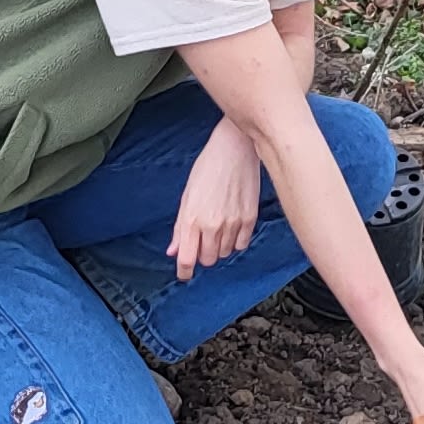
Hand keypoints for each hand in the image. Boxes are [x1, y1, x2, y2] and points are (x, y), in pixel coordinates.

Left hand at [168, 121, 263, 279]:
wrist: (235, 149)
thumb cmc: (209, 167)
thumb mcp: (187, 196)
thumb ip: (181, 227)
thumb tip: (173, 250)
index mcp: (193, 219)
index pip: (187, 258)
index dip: (184, 271)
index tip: (184, 275)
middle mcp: (213, 225)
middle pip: (207, 260)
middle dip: (202, 254)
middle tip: (202, 241)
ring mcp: (233, 223)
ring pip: (225, 253)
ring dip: (219, 247)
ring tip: (217, 226)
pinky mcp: (250, 218)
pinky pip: (242, 244)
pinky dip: (235, 241)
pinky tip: (231, 226)